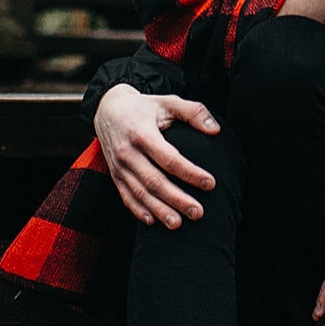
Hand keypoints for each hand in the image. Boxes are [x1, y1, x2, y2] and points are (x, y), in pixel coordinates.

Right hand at [91, 84, 219, 229]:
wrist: (108, 110)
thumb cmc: (145, 107)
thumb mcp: (168, 102)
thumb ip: (194, 112)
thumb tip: (216, 130)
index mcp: (142, 133)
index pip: (168, 158)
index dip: (189, 172)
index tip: (210, 183)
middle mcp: (128, 152)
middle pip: (154, 181)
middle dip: (177, 199)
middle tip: (198, 213)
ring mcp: (119, 166)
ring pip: (140, 193)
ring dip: (159, 210)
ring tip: (178, 224)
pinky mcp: (114, 174)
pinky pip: (126, 196)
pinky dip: (138, 210)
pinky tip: (153, 222)